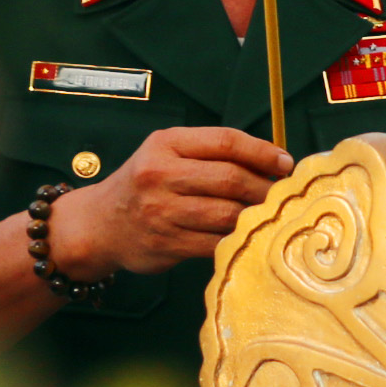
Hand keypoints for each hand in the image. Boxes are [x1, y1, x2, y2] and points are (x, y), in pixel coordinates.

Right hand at [55, 125, 291, 278]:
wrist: (99, 224)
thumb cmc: (147, 184)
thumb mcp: (169, 153)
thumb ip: (213, 153)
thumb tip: (276, 162)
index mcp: (166, 145)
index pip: (225, 142)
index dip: (263, 152)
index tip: (286, 163)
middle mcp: (159, 175)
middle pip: (231, 179)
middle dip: (265, 187)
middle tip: (283, 195)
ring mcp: (160, 212)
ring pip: (227, 214)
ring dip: (256, 215)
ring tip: (270, 215)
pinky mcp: (165, 244)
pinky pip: (216, 243)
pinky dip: (239, 239)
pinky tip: (249, 235)